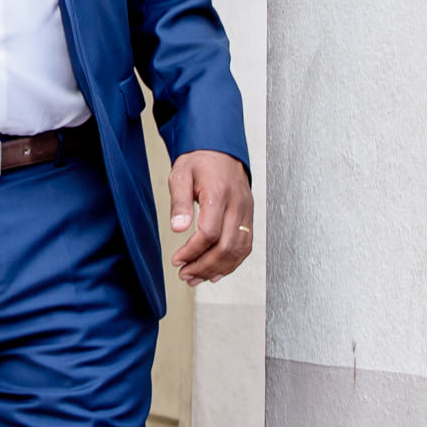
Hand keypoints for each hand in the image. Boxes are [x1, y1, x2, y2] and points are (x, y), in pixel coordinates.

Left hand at [168, 150, 253, 285]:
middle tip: (185, 275)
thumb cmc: (200, 161)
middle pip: (226, 247)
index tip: (177, 260)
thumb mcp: (181, 175)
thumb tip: (178, 228)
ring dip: (217, 269)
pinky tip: (217, 272)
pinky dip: (232, 263)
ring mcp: (246, 211)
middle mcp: (237, 204)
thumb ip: (179, 203)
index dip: (193, 252)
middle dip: (204, 266)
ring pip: (238, 250)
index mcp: (219, 193)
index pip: (209, 233)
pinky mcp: (249, 216)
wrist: (220, 149)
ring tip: (197, 277)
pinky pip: (246, 245)